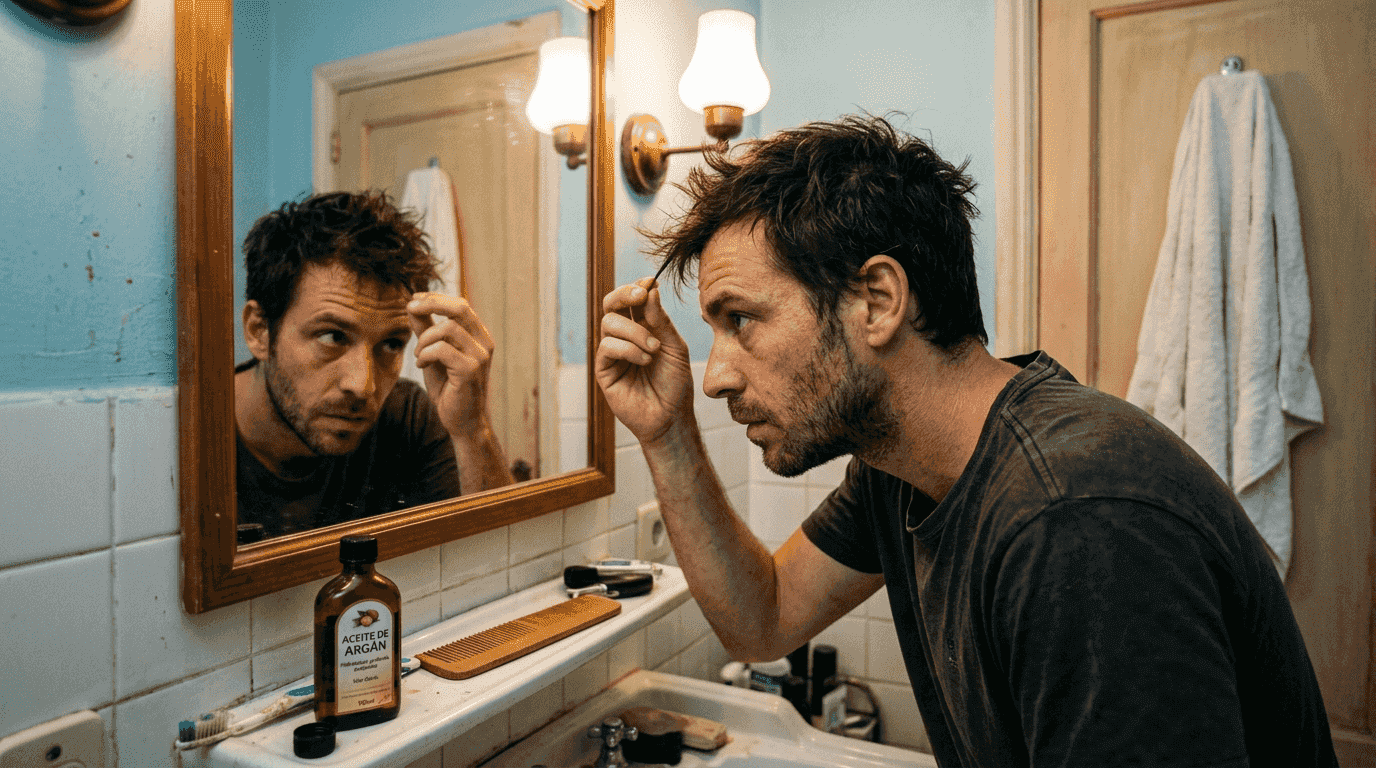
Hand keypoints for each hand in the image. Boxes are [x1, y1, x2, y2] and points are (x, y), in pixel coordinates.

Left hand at [406, 292, 495, 438]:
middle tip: (409, 308)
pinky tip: (421, 366)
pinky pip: (442, 350)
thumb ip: (426, 330)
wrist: (462, 421)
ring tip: (418, 355)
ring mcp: (480, 356)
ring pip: (448, 328)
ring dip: (424, 340)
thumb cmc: (449, 388)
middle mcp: (484, 343)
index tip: (413, 300)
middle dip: (431, 304)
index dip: (435, 298)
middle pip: (460, 308)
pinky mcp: (470, 370)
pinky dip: (425, 355)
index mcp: (479, 336)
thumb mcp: (433, 354)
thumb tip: (413, 306)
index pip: (460, 305)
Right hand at [596, 278, 693, 445]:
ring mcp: (612, 352)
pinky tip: (644, 360)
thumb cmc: (675, 382)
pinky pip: (607, 347)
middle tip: (641, 295)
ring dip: (635, 331)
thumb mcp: (675, 346)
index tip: (650, 281)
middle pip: (611, 303)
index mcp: (642, 326)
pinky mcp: (604, 369)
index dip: (637, 287)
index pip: (631, 299)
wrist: (671, 416)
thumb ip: (661, 320)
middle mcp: (624, 336)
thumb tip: (650, 289)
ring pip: (610, 323)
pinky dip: (628, 349)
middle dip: (625, 294)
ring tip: (654, 349)